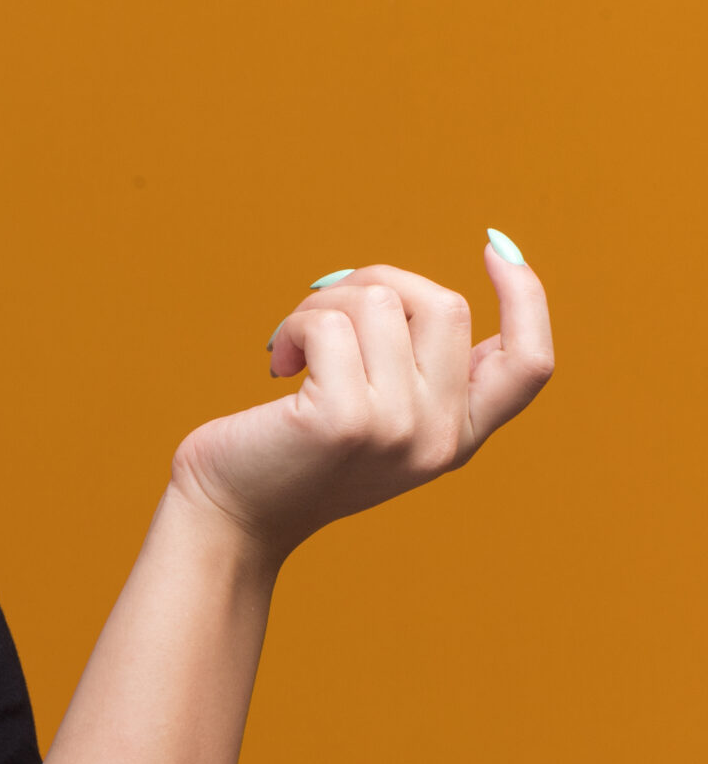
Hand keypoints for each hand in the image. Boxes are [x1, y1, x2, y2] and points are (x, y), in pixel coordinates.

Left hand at [170, 234, 554, 564]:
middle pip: (445, 306)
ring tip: (294, 346)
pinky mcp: (342, 420)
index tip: (493, 248)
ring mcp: (396, 430)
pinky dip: (296, 325)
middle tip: (322, 315)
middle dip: (376, 284)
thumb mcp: (379, 419)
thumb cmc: (295, 453)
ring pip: (381, 302)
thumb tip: (417, 291)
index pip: (530, 363)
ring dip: (322, 304)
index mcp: (461, 437)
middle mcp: (440, 438)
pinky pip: (329, 324)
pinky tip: (280, 363)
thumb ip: (419, 372)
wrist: (233, 515)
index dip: (526, 297)